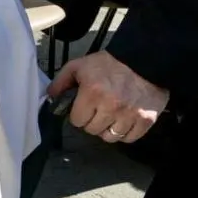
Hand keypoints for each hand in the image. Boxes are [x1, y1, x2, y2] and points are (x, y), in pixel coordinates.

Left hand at [48, 51, 169, 142]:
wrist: (143, 59)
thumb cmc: (109, 63)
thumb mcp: (79, 66)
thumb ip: (61, 82)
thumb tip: (50, 97)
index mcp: (92, 92)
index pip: (77, 120)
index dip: (78, 115)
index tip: (82, 109)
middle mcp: (111, 106)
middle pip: (92, 130)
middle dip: (91, 122)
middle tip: (96, 112)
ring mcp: (130, 114)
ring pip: (110, 137)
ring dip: (107, 129)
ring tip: (109, 118)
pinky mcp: (146, 119)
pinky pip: (129, 138)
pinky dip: (124, 133)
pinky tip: (122, 122)